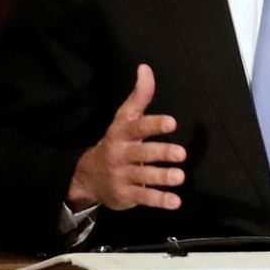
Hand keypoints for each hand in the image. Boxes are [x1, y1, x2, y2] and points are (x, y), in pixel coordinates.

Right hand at [68, 64, 186, 210]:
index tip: (172, 122)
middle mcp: (120, 154)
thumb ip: (139, 96)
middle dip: (161, 153)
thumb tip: (145, 67)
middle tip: (181, 154)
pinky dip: (159, 200)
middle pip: (141, 153)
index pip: (137, 126)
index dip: (154, 124)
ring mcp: (121, 175)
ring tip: (180, 176)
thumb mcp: (123, 118)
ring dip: (162, 177)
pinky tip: (175, 202)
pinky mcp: (125, 195)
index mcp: (121, 133)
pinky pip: (143, 197)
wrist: (87, 176)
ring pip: (143, 176)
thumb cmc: (115, 142)